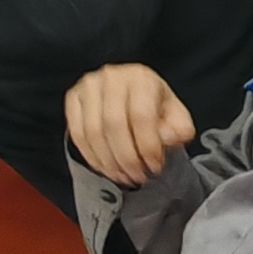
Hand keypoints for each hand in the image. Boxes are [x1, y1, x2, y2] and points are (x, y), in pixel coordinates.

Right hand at [65, 64, 197, 191]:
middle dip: (127, 158)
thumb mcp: (176, 115)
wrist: (132, 95)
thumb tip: (168, 137)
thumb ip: (179, 128)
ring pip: (93, 133)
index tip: (154, 166)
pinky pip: (78, 134)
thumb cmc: (154, 106)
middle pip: (114, 125)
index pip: (141, 115)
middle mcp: (111, 77)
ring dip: (109, 162)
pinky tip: (106, 168)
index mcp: (141, 78)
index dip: (147, 146)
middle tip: (137, 176)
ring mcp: (88, 86)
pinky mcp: (73, 98)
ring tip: (123, 175)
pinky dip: (92, 157)